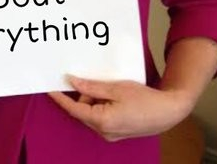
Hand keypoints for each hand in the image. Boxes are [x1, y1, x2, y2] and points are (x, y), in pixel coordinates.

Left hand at [49, 76, 192, 141]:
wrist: (167, 112)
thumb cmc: (144, 99)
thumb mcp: (116, 88)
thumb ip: (91, 87)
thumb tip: (72, 82)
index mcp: (101, 120)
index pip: (73, 108)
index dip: (60, 98)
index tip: (49, 88)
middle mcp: (103, 131)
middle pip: (83, 109)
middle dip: (86, 94)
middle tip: (99, 81)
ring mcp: (109, 134)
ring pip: (91, 112)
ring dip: (96, 98)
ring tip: (113, 89)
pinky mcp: (116, 132)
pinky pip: (100, 116)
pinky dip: (102, 104)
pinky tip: (115, 96)